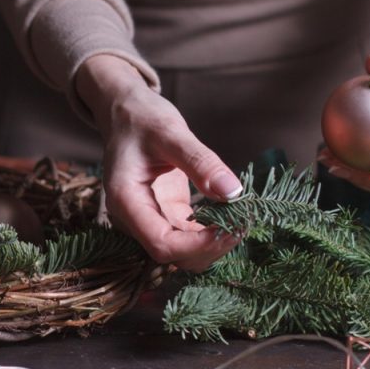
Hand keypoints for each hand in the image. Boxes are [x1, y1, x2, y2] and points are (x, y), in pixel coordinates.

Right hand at [75, 55, 241, 270]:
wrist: (125, 113)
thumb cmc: (141, 118)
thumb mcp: (170, 132)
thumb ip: (200, 162)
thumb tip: (233, 191)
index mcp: (126, 201)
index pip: (161, 244)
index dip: (197, 245)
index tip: (230, 228)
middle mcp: (133, 218)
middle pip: (173, 255)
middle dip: (209, 247)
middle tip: (244, 220)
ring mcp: (149, 219)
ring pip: (182, 253)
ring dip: (213, 244)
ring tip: (241, 218)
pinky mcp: (165, 216)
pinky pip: (188, 238)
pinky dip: (211, 232)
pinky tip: (231, 215)